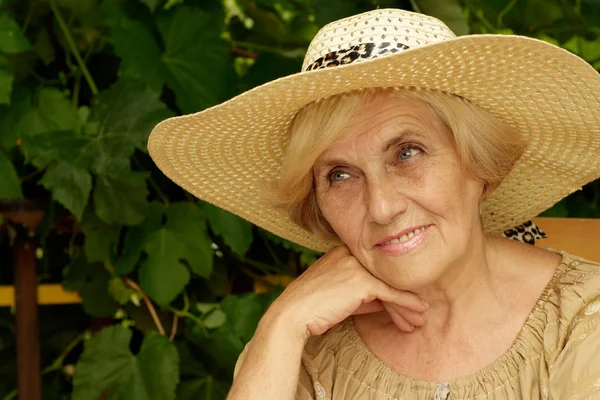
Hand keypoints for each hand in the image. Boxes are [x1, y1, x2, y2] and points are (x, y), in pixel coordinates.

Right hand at [264, 245, 428, 342]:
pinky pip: (391, 293)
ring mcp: (357, 265)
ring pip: (391, 283)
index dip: (393, 286)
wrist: (293, 314)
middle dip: (404, 295)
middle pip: (386, 274)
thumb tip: (389, 302)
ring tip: (420, 320)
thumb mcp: (343, 295)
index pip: (376, 268)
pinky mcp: (361, 281)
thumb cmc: (314, 307)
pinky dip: (407, 304)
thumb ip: (365, 294)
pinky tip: (418, 312)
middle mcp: (352, 253)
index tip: (406, 303)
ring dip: (408, 304)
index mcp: (344, 250)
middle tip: (419, 312)